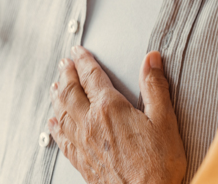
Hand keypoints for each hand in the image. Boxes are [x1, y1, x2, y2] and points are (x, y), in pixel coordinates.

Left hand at [47, 46, 186, 183]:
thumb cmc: (158, 165)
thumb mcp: (164, 120)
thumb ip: (155, 87)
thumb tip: (151, 59)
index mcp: (110, 108)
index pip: (91, 76)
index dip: (83, 61)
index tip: (77, 52)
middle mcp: (90, 124)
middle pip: (71, 91)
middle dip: (66, 74)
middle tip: (64, 63)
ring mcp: (83, 144)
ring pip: (62, 113)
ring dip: (57, 96)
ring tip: (55, 86)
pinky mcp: (82, 163)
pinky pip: (62, 139)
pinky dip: (55, 127)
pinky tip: (53, 124)